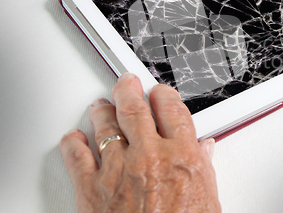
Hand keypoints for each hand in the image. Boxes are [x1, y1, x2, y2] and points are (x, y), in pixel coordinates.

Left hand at [60, 73, 220, 212]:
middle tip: (126, 83)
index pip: (171, 108)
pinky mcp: (91, 189)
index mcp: (181, 156)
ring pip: (104, 124)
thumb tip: (206, 150)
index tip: (159, 93)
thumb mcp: (208, 201)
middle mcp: (149, 157)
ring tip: (101, 107)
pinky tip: (76, 138)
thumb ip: (205, 168)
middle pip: (134, 107)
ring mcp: (118, 170)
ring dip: (102, 110)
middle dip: (129, 89)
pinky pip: (76, 155)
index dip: (163, 94)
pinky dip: (73, 142)